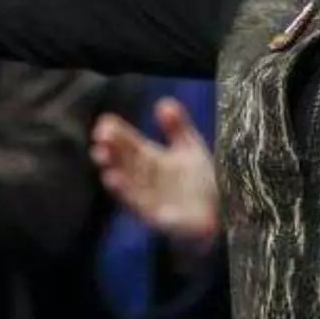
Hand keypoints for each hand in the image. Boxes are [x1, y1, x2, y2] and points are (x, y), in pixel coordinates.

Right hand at [91, 97, 218, 242]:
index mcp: (150, 158)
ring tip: (102, 156)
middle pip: (125, 161)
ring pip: (126, 182)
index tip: (105, 121)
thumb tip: (163, 102)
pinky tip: (116, 181)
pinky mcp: (156, 216)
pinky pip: (139, 204)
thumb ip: (176, 126)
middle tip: (100, 137)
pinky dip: (127, 193)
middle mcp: (144, 177)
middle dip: (111, 149)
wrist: (220, 212)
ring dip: (113, 170)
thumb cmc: (199, 181)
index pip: (129, 143)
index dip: (117, 133)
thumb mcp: (189, 146)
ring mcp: (148, 197)